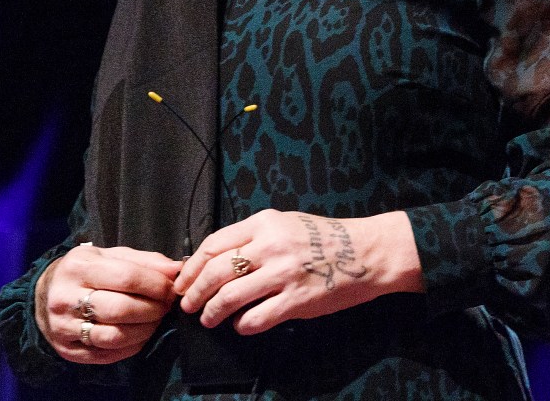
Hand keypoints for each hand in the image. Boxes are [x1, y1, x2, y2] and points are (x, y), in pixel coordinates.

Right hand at [36, 243, 181, 364]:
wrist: (43, 296)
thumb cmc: (84, 272)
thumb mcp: (109, 256)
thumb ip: (144, 261)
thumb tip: (176, 269)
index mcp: (78, 266)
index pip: (126, 277)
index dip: (156, 285)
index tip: (171, 288)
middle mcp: (66, 297)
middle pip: (121, 309)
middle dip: (153, 309)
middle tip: (166, 306)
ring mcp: (64, 327)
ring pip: (114, 336)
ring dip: (145, 330)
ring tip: (154, 320)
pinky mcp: (68, 350)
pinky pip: (107, 354)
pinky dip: (131, 346)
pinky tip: (139, 335)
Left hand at [173, 209, 421, 335]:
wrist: (366, 252)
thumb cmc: (323, 238)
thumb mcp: (284, 224)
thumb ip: (251, 238)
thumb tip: (214, 260)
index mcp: (263, 223)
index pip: (213, 244)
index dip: (191, 266)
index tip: (183, 280)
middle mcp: (269, 245)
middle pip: (215, 271)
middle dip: (194, 292)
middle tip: (187, 305)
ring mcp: (283, 273)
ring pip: (230, 297)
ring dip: (212, 312)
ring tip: (208, 319)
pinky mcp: (296, 301)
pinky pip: (256, 318)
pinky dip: (242, 326)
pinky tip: (240, 326)